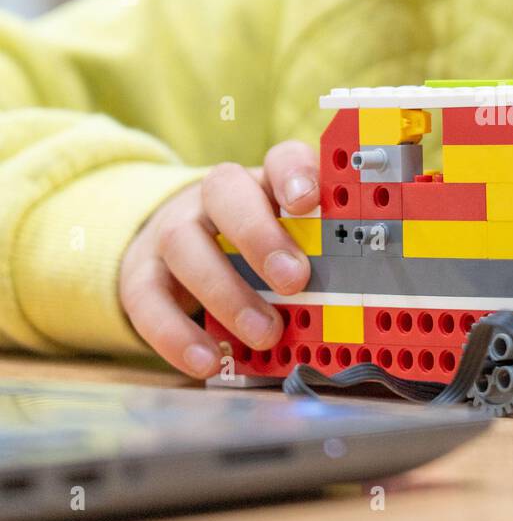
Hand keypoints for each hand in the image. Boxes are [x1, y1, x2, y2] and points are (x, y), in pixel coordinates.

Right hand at [119, 142, 318, 377]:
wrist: (175, 259)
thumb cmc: (255, 257)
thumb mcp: (290, 249)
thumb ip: (318, 260)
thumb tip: (363, 297)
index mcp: (264, 184)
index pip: (280, 159)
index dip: (294, 173)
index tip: (309, 202)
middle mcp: (214, 198)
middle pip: (225, 190)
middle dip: (260, 235)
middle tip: (294, 280)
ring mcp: (172, 230)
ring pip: (183, 242)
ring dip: (225, 291)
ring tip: (264, 333)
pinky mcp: (140, 273)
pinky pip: (146, 297)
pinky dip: (176, 333)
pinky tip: (208, 361)